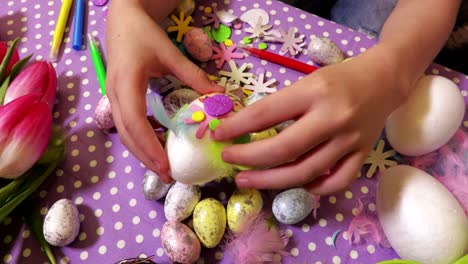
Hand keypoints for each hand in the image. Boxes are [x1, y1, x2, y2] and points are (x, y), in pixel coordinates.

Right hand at [106, 1, 223, 181]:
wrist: (123, 19)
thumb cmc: (145, 34)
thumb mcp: (171, 54)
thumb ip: (194, 76)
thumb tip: (219, 98)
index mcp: (127, 83)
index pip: (135, 123)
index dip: (149, 147)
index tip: (166, 166)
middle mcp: (115, 94)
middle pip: (127, 135)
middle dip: (145, 158)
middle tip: (167, 176)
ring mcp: (112, 97)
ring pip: (124, 133)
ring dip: (141, 152)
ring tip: (162, 168)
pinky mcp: (116, 98)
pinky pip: (126, 125)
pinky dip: (140, 139)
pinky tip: (156, 146)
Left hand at [213, 47, 409, 194]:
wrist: (385, 79)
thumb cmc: (339, 78)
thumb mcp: (306, 82)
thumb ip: (281, 106)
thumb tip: (245, 131)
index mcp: (313, 92)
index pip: (265, 114)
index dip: (237, 127)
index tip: (218, 136)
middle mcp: (332, 118)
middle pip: (282, 150)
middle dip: (248, 159)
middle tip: (229, 160)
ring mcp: (350, 141)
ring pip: (305, 173)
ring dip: (270, 181)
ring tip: (246, 180)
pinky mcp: (362, 156)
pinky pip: (336, 183)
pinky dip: (313, 189)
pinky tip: (295, 184)